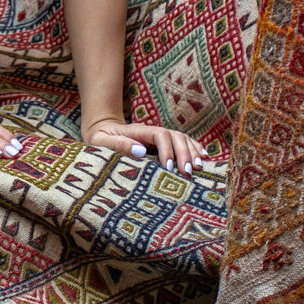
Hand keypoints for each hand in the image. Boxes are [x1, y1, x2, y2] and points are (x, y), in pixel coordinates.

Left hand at [82, 117, 212, 174]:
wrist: (101, 131)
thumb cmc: (100, 139)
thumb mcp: (102, 141)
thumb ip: (119, 144)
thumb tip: (140, 151)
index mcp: (139, 131)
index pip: (160, 135)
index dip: (167, 149)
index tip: (169, 167)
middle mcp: (152, 132)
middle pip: (176, 136)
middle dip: (184, 153)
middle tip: (188, 173)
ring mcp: (159, 138)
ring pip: (182, 139)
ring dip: (192, 151)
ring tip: (200, 167)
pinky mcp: (163, 144)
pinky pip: (182, 143)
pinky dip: (194, 149)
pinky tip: (204, 157)